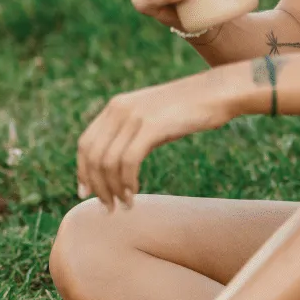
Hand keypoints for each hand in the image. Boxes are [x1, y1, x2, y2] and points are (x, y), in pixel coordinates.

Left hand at [76, 73, 234, 209]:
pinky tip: (134, 193)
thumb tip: (117, 164)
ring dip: (113, 189)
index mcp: (115, 106)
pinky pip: (128, 161)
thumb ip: (131, 133)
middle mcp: (119, 109)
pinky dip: (127, 182)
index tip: (87, 193)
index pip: (85, 144)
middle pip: (93, 156)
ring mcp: (134, 117)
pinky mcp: (151, 126)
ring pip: (108, 162)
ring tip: (124, 205)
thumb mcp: (151, 117)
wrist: (217, 92)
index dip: (83, 171)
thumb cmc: (188, 110)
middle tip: (108, 207)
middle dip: (97, 186)